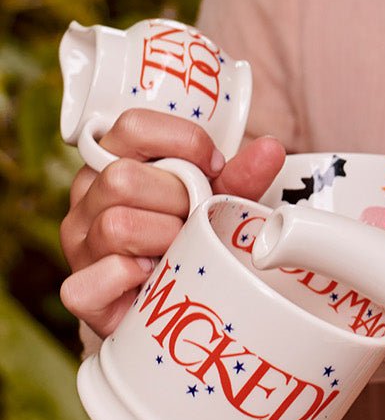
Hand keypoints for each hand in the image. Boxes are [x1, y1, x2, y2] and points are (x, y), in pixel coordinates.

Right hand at [60, 109, 284, 337]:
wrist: (174, 293)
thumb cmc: (190, 230)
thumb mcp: (217, 197)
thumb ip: (241, 175)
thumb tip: (271, 149)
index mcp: (114, 158)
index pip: (132, 126)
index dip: (183, 141)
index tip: (215, 166)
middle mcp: (88, 195)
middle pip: (123, 178)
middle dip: (177, 199)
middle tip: (196, 218)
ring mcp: (78, 242)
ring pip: (115, 226)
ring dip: (164, 239)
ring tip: (181, 249)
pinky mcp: (79, 290)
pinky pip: (87, 283)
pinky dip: (128, 280)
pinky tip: (151, 278)